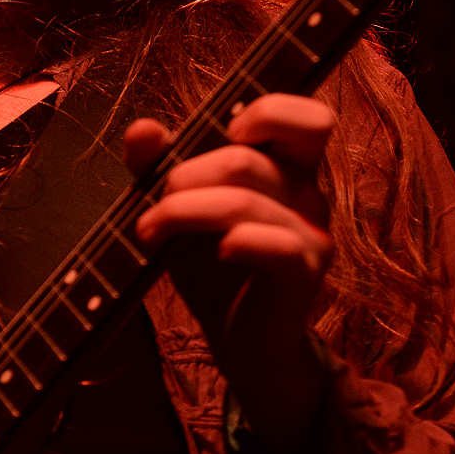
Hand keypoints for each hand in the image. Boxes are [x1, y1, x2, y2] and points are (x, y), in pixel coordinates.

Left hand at [127, 93, 334, 453]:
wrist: (238, 342)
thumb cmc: (211, 265)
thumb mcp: (179, 208)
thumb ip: (159, 164)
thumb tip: (144, 128)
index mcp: (285, 166)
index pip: (306, 118)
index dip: (270, 111)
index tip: (225, 129)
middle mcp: (306, 193)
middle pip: (246, 159)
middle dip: (184, 176)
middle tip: (156, 201)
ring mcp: (311, 233)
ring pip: (244, 202)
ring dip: (182, 212)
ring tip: (150, 232)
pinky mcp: (305, 273)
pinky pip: (275, 244)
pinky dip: (237, 242)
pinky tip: (218, 254)